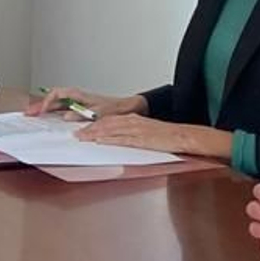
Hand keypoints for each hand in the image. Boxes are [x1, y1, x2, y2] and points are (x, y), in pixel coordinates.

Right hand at [25, 86, 144, 117]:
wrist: (126, 108)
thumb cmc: (115, 108)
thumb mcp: (98, 113)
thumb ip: (81, 115)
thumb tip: (66, 117)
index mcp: (78, 95)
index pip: (57, 94)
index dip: (47, 102)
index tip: (42, 111)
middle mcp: (76, 98)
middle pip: (52, 99)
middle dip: (39, 105)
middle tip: (27, 114)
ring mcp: (77, 103)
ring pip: (55, 104)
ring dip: (44, 109)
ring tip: (33, 116)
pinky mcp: (79, 110)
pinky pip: (62, 110)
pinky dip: (52, 113)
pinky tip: (48, 119)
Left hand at [76, 114, 198, 153]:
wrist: (183, 135)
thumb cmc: (166, 135)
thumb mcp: (146, 130)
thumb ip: (131, 133)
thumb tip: (116, 138)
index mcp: (133, 119)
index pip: (109, 120)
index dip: (93, 124)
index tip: (82, 129)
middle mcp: (132, 122)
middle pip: (106, 124)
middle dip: (89, 129)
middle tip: (76, 134)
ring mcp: (136, 130)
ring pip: (111, 130)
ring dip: (94, 133)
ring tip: (82, 137)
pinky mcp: (141, 139)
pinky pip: (122, 139)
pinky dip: (109, 139)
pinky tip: (100, 141)